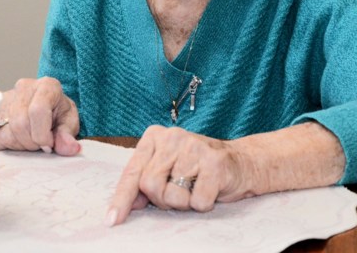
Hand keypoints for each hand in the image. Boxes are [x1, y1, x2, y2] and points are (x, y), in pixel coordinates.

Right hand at [0, 76, 80, 155]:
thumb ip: (67, 136)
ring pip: (7, 131)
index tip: (48, 145)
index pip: (38, 110)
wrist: (44, 108)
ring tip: (32, 140)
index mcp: (47, 86)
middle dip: (32, 142)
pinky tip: (20, 139)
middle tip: (41, 145)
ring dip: (21, 144)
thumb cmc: (58, 114)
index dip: (42, 134)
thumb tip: (70, 148)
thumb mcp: (69, 123)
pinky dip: (10, 144)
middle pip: (20, 123)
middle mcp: (24, 87)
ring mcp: (6, 97)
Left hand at [104, 125, 252, 225]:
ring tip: (197, 187)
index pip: (133, 172)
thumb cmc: (201, 170)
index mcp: (156, 136)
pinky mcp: (214, 163)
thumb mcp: (169, 169)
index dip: (121, 199)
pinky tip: (212, 189)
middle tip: (181, 191)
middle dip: (163, 199)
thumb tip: (130, 203)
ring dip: (185, 202)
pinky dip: (204, 204)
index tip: (112, 220)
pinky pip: (197, 202)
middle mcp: (173, 137)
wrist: (244, 163)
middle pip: (150, 185)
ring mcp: (194, 147)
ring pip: (172, 196)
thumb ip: (147, 181)